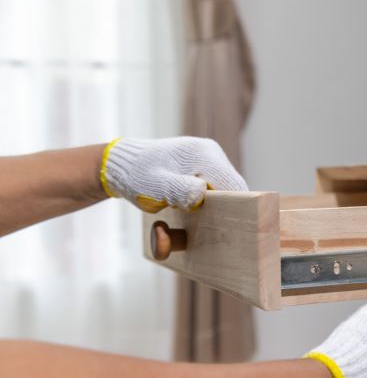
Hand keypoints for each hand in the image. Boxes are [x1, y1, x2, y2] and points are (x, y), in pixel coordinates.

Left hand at [100, 137, 247, 211]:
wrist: (122, 165)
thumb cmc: (137, 176)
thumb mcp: (156, 186)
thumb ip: (180, 190)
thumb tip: (202, 195)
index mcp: (204, 154)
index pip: (235, 185)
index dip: (234, 206)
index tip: (222, 225)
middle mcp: (211, 152)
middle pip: (233, 186)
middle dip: (222, 206)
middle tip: (202, 221)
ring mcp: (209, 157)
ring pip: (225, 187)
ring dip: (214, 203)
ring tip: (190, 210)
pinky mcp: (204, 164)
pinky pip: (215, 185)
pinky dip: (207, 198)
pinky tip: (190, 204)